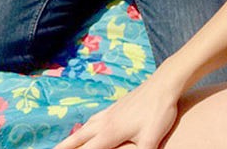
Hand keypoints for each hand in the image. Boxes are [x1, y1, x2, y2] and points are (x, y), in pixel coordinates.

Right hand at [53, 73, 179, 148]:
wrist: (164, 83)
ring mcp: (109, 111)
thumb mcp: (151, 140)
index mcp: (109, 133)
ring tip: (62, 146)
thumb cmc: (159, 111)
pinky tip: (88, 127)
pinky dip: (84, 127)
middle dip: (62, 148)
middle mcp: (104, 121)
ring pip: (84, 127)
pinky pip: (93, 119)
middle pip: (76, 139)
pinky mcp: (116, 106)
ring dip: (71, 138)